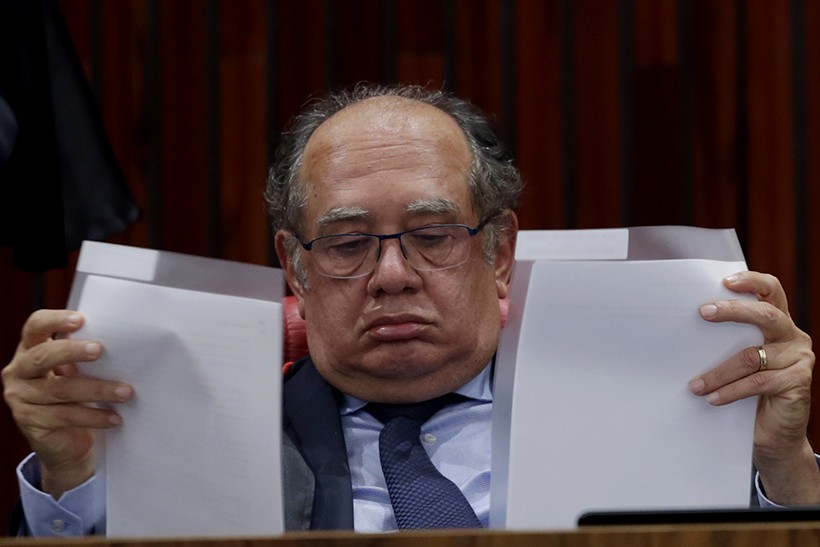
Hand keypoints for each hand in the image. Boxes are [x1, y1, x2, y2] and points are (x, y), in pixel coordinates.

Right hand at [2, 310, 132, 497]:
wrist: (62, 441)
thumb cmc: (74, 395)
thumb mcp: (76, 372)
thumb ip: (85, 355)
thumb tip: (122, 342)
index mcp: (30, 350)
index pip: (35, 327)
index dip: (55, 321)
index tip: (80, 320)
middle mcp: (19, 372)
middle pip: (42, 356)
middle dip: (72, 351)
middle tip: (100, 350)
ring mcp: (20, 398)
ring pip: (60, 390)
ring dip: (97, 389)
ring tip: (125, 392)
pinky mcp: (30, 423)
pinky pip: (66, 416)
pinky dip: (94, 416)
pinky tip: (115, 418)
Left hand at [688, 272, 818, 503]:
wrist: (771, 433)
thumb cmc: (747, 390)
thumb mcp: (737, 360)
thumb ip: (726, 341)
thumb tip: (685, 327)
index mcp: (778, 322)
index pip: (771, 291)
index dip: (752, 281)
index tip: (725, 281)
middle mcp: (792, 336)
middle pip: (765, 314)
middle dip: (733, 311)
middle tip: (703, 312)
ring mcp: (799, 359)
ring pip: (752, 357)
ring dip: (718, 371)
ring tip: (694, 385)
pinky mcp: (799, 382)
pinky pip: (757, 383)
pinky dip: (730, 391)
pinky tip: (711, 398)